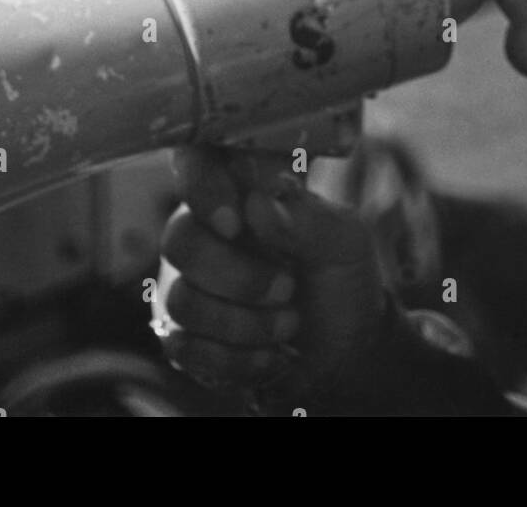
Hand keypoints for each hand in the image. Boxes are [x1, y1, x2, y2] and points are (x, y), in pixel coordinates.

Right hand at [152, 144, 387, 404]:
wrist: (346, 349)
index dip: (202, 189)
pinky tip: (270, 354)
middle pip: (180, 241)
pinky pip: (184, 347)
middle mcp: (203, 235)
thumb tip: (254, 205)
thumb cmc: (340, 279)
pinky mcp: (183, 337)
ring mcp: (187, 286)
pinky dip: (236, 358)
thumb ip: (305, 219)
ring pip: (182, 301)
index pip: (196, 167)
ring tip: (288, 324)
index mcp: (239, 195)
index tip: (234, 223)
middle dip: (238, 276)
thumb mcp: (344, 242)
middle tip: (287, 288)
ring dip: (244, 323)